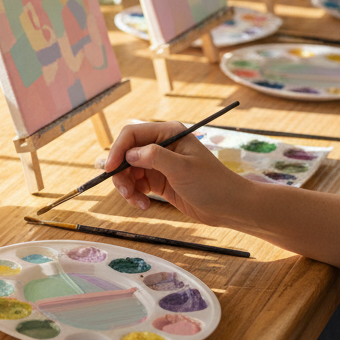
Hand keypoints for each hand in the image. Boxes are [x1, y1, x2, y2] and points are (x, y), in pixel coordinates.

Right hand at [103, 121, 249, 225]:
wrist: (229, 206)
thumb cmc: (212, 184)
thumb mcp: (182, 168)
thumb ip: (154, 157)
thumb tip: (129, 154)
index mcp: (168, 133)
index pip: (132, 134)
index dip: (118, 150)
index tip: (109, 170)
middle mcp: (161, 145)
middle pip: (126, 154)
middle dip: (122, 174)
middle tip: (125, 192)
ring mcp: (159, 163)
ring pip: (129, 171)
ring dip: (128, 187)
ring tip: (138, 202)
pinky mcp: (159, 180)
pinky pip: (137, 184)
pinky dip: (135, 195)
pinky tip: (145, 204)